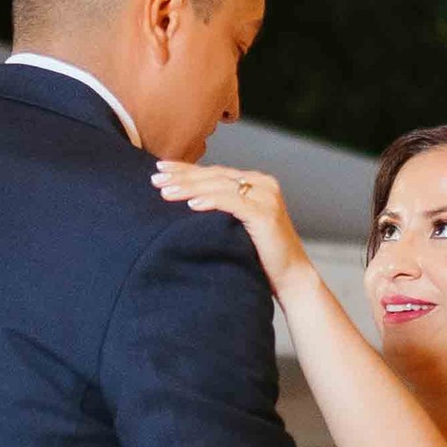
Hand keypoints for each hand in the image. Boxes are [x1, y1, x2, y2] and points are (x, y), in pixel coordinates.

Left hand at [149, 158, 309, 295]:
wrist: (292, 278)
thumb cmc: (261, 257)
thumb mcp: (237, 226)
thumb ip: (220, 210)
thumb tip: (184, 204)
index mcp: (256, 182)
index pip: (214, 172)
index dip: (185, 169)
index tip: (159, 168)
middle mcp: (263, 183)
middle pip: (214, 176)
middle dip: (182, 176)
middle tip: (155, 178)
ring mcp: (266, 196)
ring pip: (220, 186)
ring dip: (189, 188)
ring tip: (165, 192)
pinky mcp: (266, 213)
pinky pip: (233, 202)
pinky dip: (211, 201)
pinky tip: (191, 205)